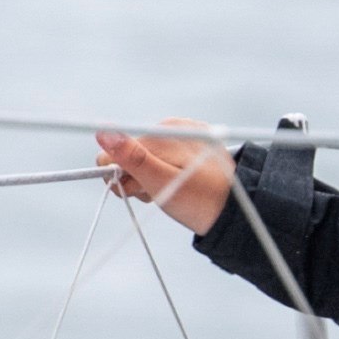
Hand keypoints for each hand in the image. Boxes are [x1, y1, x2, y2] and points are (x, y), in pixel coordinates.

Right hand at [95, 118, 235, 235]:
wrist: (236, 211)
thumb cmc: (201, 202)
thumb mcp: (161, 183)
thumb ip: (131, 159)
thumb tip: (102, 133)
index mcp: (161, 134)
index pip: (113, 153)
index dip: (121, 179)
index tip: (141, 192)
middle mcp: (170, 127)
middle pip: (128, 155)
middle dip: (136, 179)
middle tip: (157, 195)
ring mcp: (182, 133)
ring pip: (144, 158)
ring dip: (149, 179)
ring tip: (170, 192)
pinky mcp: (190, 143)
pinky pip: (161, 156)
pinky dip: (162, 173)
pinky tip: (176, 185)